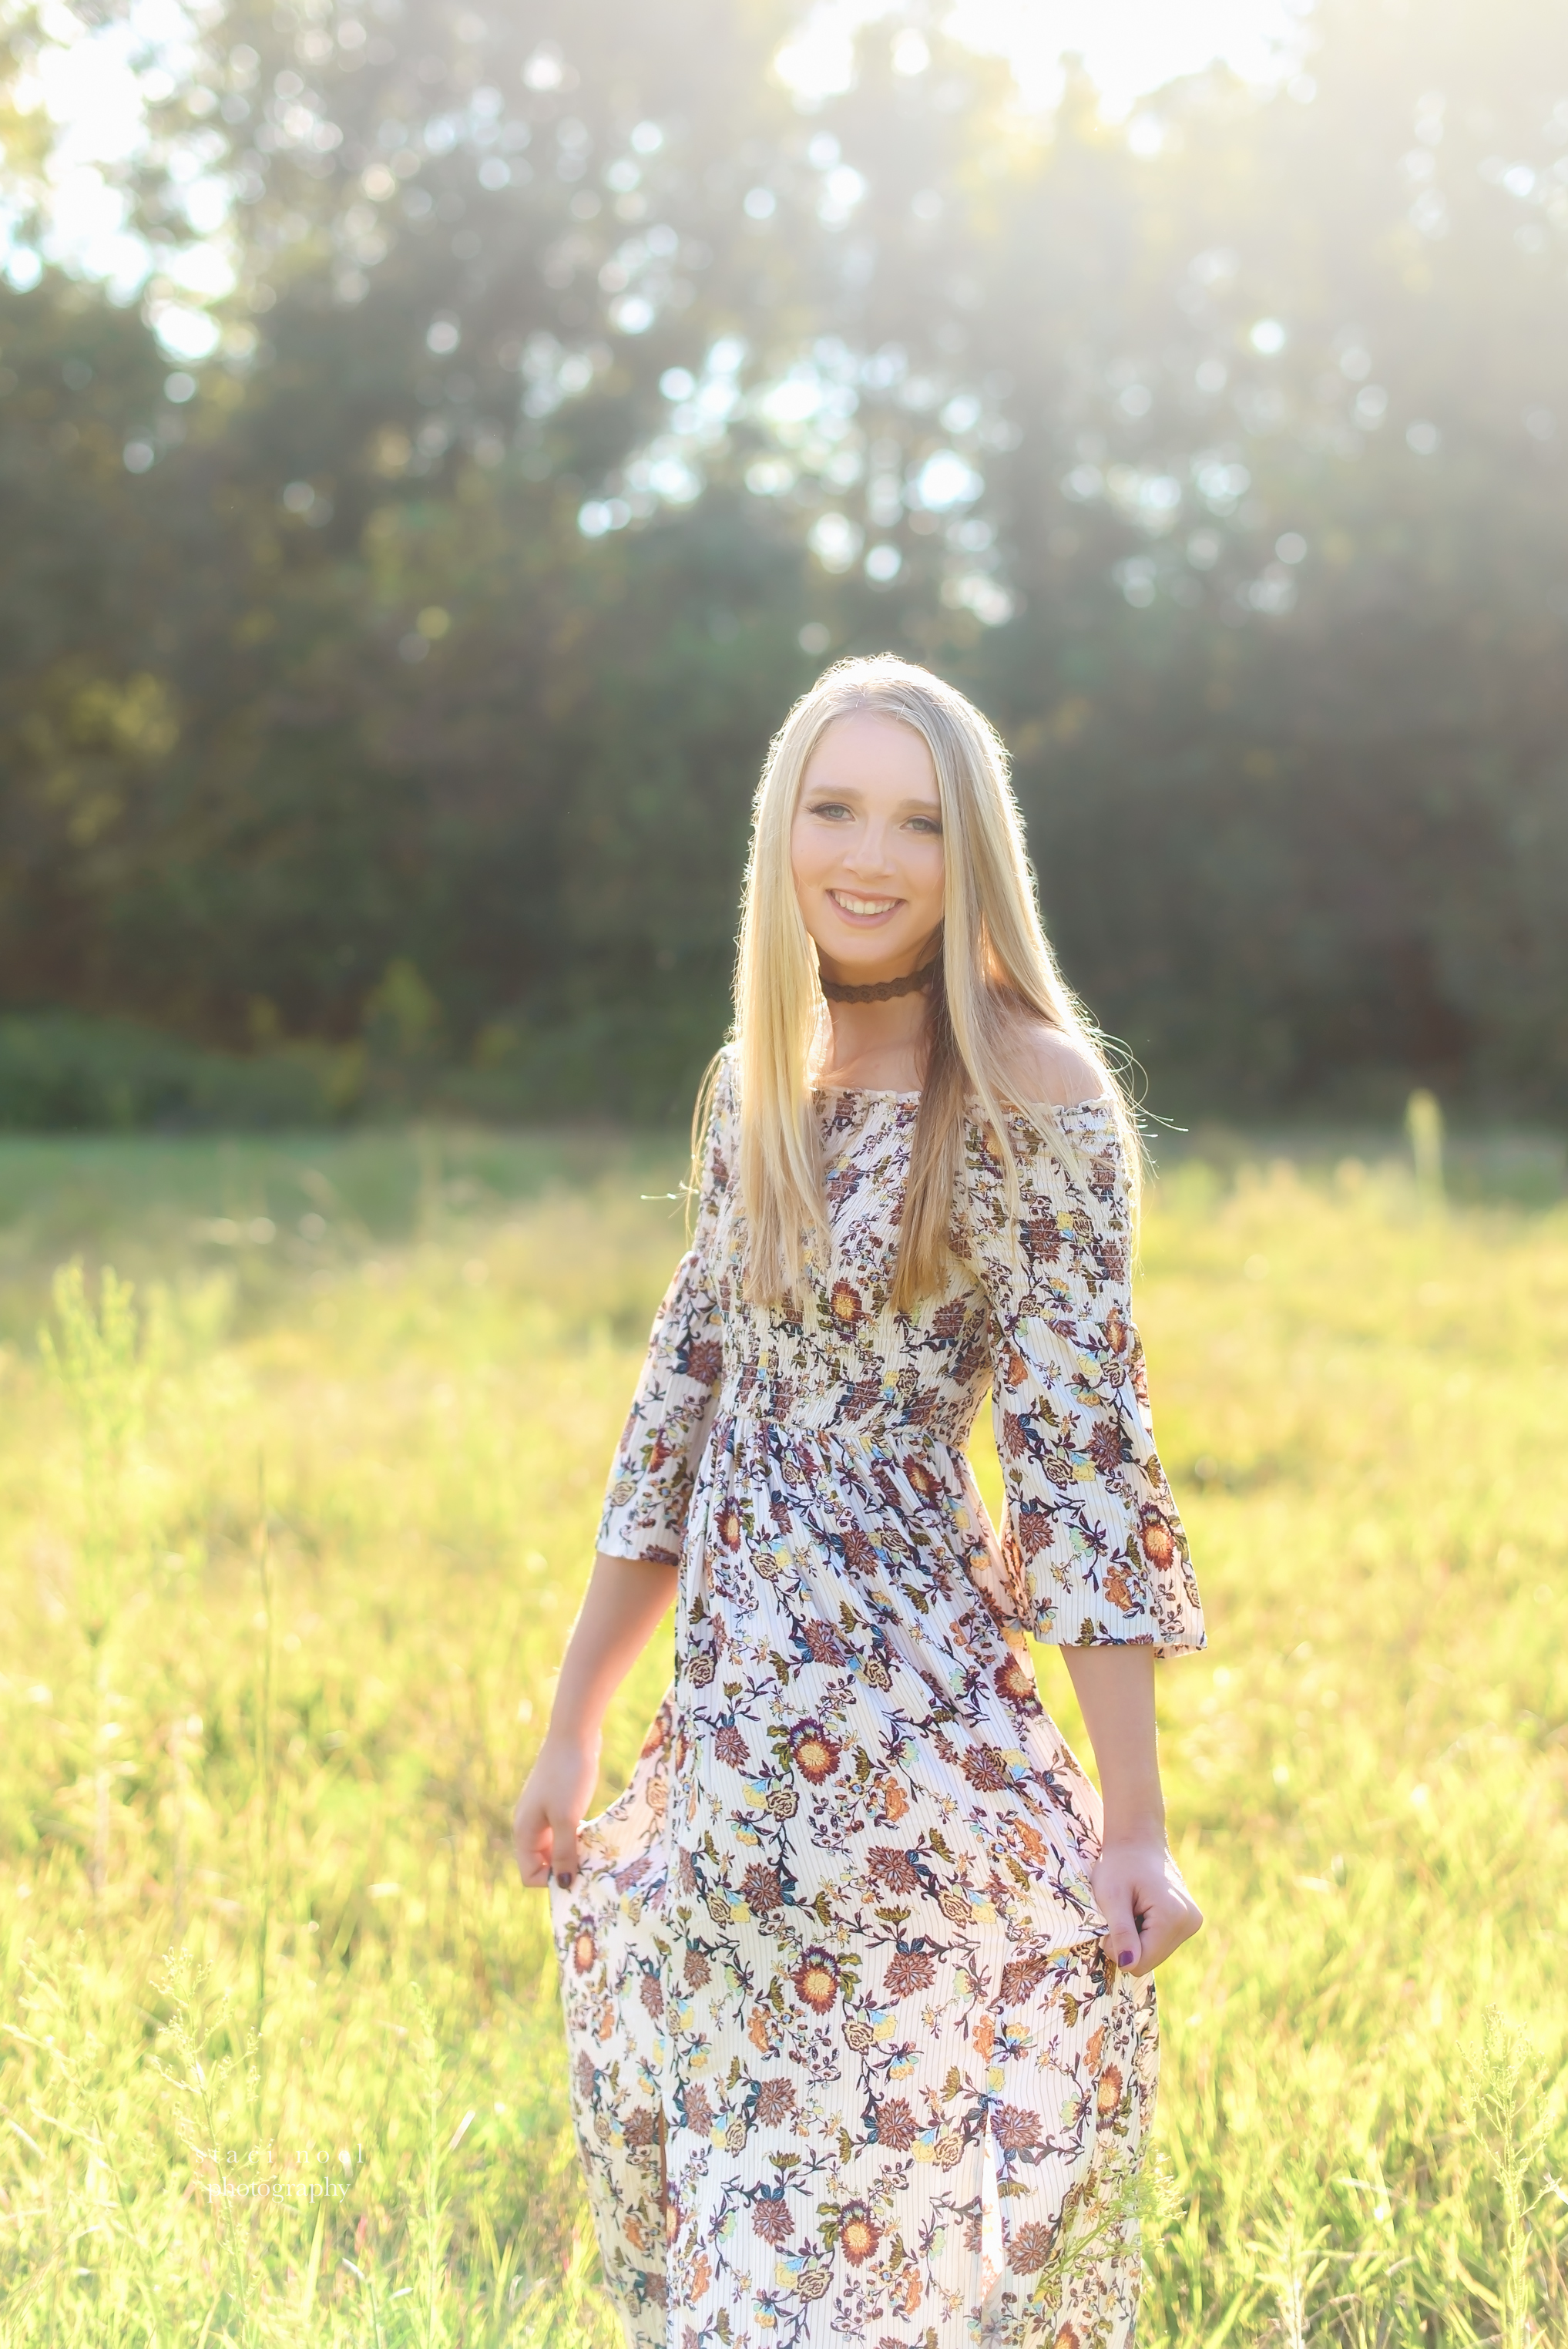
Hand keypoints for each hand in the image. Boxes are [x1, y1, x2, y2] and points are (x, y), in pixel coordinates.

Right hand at [513, 1736, 599, 1890]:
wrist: (574, 1733)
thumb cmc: (568, 1776)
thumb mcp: (567, 1818)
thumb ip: (564, 1852)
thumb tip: (563, 1884)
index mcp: (524, 1831)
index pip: (529, 1873)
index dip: (552, 1880)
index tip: (578, 1872)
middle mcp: (530, 1825)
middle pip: (543, 1862)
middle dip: (565, 1867)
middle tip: (591, 1866)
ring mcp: (543, 1812)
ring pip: (556, 1847)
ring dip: (574, 1852)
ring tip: (596, 1851)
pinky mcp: (558, 1802)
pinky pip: (564, 1831)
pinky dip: (577, 1837)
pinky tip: (594, 1833)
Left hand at [1093, 1837, 1202, 1977]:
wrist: (1137, 1840)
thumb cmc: (1120, 1864)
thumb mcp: (1112, 1896)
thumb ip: (1121, 1932)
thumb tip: (1128, 1965)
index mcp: (1173, 1916)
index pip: (1140, 1962)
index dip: (1118, 1948)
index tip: (1109, 1922)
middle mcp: (1190, 1922)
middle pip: (1150, 1960)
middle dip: (1129, 1943)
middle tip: (1121, 1912)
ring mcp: (1193, 1922)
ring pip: (1155, 1953)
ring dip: (1138, 1938)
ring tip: (1133, 1908)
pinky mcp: (1190, 1921)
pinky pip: (1162, 1943)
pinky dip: (1147, 1933)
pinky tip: (1143, 1909)